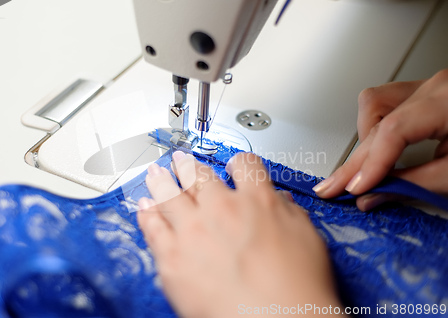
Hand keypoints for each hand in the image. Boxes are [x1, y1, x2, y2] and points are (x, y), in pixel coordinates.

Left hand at [137, 152, 341, 317]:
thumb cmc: (296, 289)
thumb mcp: (306, 238)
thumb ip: (288, 213)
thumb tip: (277, 202)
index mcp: (257, 201)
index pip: (245, 166)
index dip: (239, 163)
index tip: (234, 166)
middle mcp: (222, 209)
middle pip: (199, 176)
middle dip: (190, 167)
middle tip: (182, 161)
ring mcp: (194, 231)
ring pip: (170, 194)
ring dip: (162, 180)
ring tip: (156, 173)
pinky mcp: (173, 257)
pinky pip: (153, 227)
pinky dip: (147, 213)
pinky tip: (144, 206)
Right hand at [313, 69, 447, 210]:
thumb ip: (414, 185)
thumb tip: (371, 197)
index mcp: (446, 101)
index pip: (393, 131)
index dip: (370, 164)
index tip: (356, 189)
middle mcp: (434, 88)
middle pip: (376, 122)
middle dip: (354, 161)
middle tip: (335, 187)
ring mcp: (427, 87)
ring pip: (373, 103)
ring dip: (362, 137)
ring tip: (359, 166)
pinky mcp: (424, 94)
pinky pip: (385, 101)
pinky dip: (373, 125)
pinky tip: (375, 145)